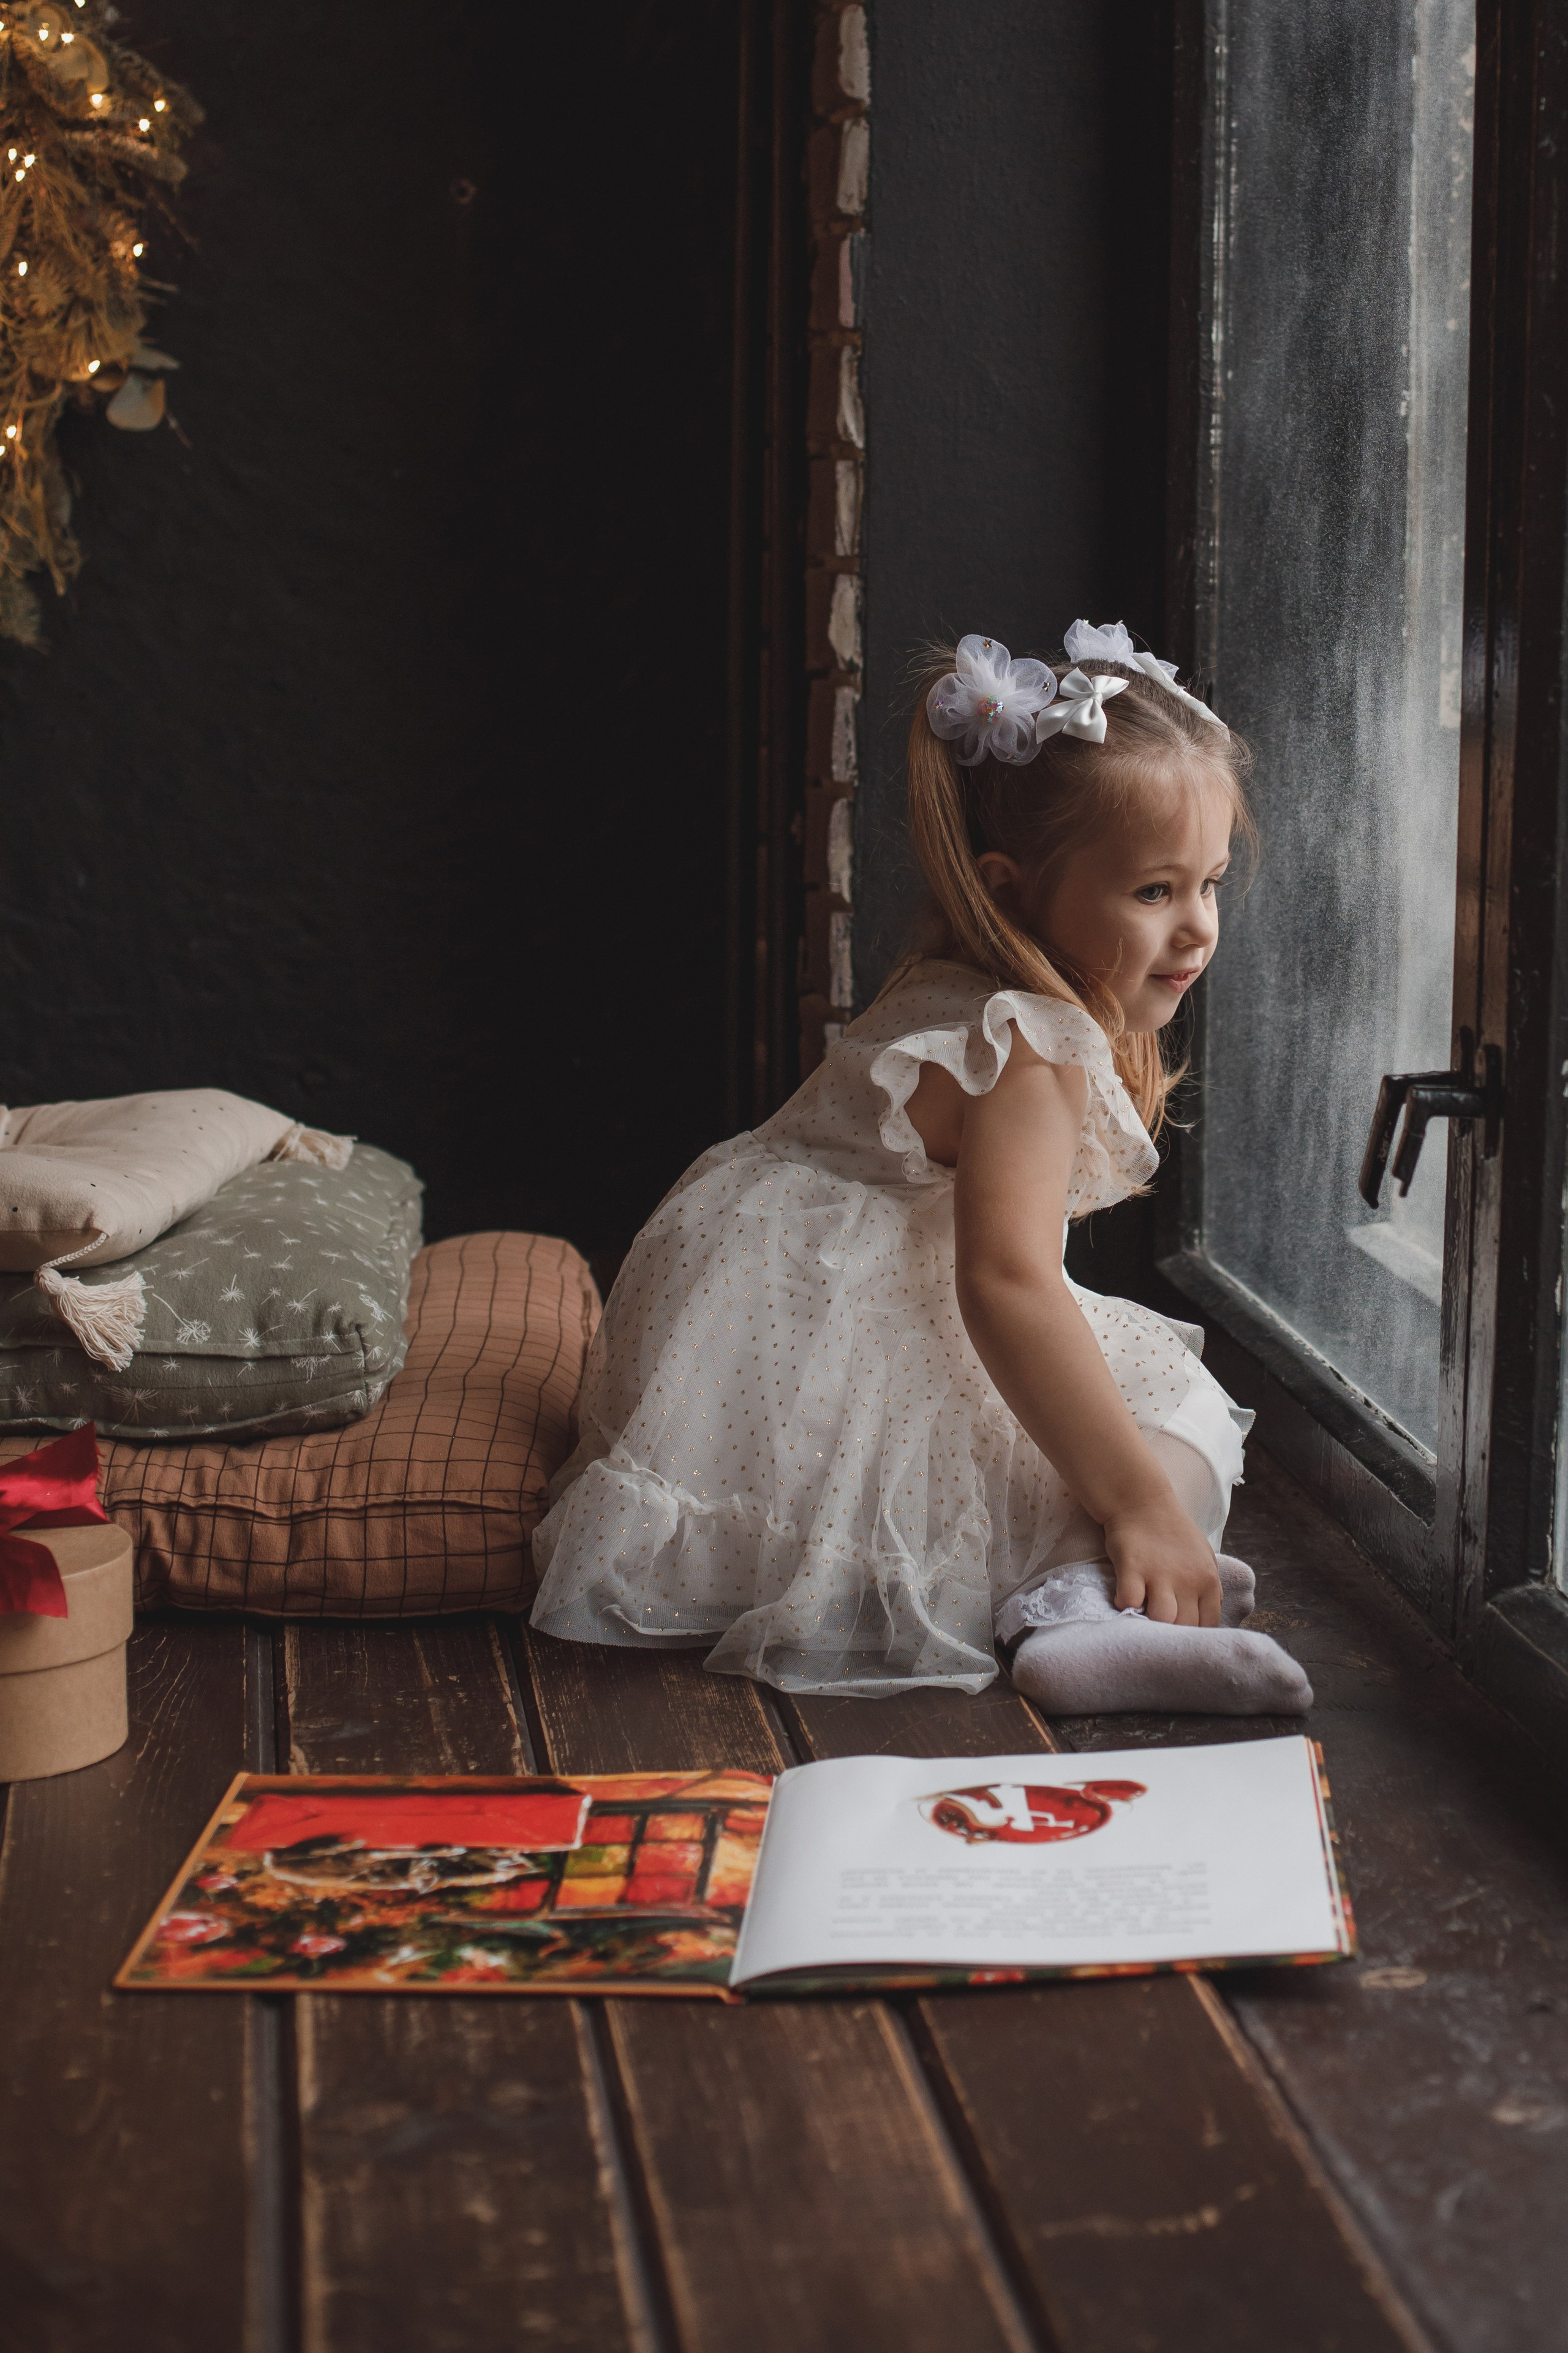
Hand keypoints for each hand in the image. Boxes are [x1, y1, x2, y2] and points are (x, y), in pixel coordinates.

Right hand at [1103, 1498, 1221, 1626]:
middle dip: (1172, 1634)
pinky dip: (1125, 1606)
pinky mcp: (1133, 1567)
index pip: (1208, 1625)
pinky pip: (1130, 1601)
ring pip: (1163, 1619)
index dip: (1193, 1635)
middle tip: (1158, 1629)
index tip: (1179, 1635)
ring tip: (1142, 1616)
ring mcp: (1159, 1573)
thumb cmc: (1172, 1532)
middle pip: (1186, 1627)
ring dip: (1150, 1623)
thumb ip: (1209, 1587)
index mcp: (1207, 1580)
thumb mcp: (1203, 1556)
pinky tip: (1123, 1599)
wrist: (1142, 1501)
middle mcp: (1188, 1579)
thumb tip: (1213, 1611)